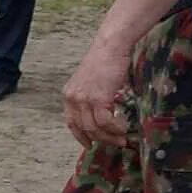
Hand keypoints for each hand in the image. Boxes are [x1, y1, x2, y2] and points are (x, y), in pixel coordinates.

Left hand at [61, 33, 135, 147]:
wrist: (110, 47)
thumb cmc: (105, 62)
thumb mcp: (91, 82)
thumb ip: (91, 98)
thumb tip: (102, 115)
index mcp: (68, 95)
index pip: (71, 123)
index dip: (80, 136)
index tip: (90, 144)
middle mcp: (72, 99)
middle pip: (83, 128)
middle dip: (100, 140)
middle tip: (115, 143)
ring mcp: (84, 99)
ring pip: (94, 128)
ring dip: (110, 137)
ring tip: (122, 139)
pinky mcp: (98, 98)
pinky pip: (105, 122)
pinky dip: (114, 128)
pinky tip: (123, 128)